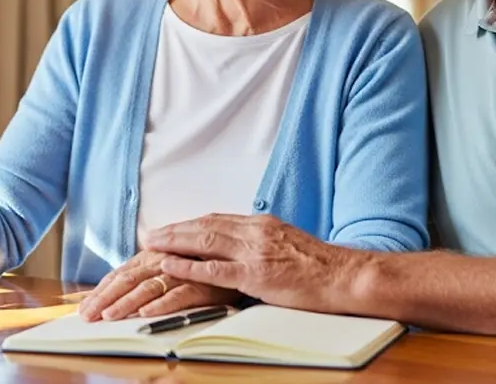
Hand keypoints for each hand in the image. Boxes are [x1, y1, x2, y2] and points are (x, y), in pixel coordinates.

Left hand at [77, 250, 240, 321]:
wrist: (244, 257)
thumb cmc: (203, 266)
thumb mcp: (172, 268)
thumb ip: (149, 275)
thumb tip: (118, 293)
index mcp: (153, 257)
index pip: (120, 274)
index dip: (100, 290)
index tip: (83, 307)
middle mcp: (164, 261)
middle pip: (128, 279)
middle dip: (105, 298)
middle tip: (87, 316)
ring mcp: (182, 272)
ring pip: (149, 287)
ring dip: (127, 302)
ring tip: (109, 316)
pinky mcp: (202, 284)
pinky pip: (179, 295)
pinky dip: (162, 304)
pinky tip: (145, 314)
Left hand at [144, 214, 375, 314]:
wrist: (345, 275)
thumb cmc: (322, 267)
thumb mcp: (289, 243)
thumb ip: (265, 241)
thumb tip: (248, 245)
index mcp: (262, 224)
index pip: (217, 219)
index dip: (190, 224)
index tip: (171, 227)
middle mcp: (255, 232)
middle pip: (204, 226)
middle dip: (174, 230)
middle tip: (151, 234)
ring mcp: (254, 252)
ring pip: (203, 241)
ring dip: (173, 243)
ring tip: (151, 246)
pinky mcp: (256, 275)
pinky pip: (214, 270)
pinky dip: (188, 267)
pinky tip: (169, 266)